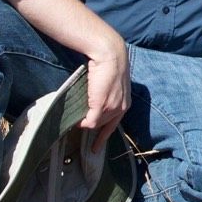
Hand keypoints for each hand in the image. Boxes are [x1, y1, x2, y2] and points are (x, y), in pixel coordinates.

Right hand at [80, 36, 130, 152]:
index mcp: (126, 102)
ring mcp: (112, 107)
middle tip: (82, 132)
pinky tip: (77, 122)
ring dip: (87, 124)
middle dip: (94, 130)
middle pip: (105, 125)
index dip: (104, 136)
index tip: (95, 146)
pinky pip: (92, 121)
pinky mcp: (101, 104)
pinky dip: (83, 123)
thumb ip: (106, 96)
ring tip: (76, 123)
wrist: (110, 55)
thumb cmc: (109, 66)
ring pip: (97, 124)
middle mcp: (121, 107)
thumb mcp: (112, 84)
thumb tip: (94, 106)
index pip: (115, 124)